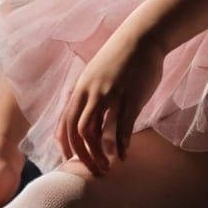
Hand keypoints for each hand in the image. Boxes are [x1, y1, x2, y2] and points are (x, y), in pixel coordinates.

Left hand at [54, 25, 165, 175]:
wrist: (142, 36)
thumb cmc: (121, 58)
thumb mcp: (96, 76)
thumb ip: (90, 96)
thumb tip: (88, 120)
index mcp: (81, 89)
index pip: (65, 123)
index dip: (66, 146)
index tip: (72, 161)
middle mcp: (91, 93)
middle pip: (78, 132)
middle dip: (83, 156)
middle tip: (94, 171)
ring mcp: (110, 95)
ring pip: (97, 132)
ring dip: (100, 154)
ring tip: (108, 167)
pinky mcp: (131, 96)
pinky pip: (122, 126)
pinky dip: (121, 145)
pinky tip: (124, 155)